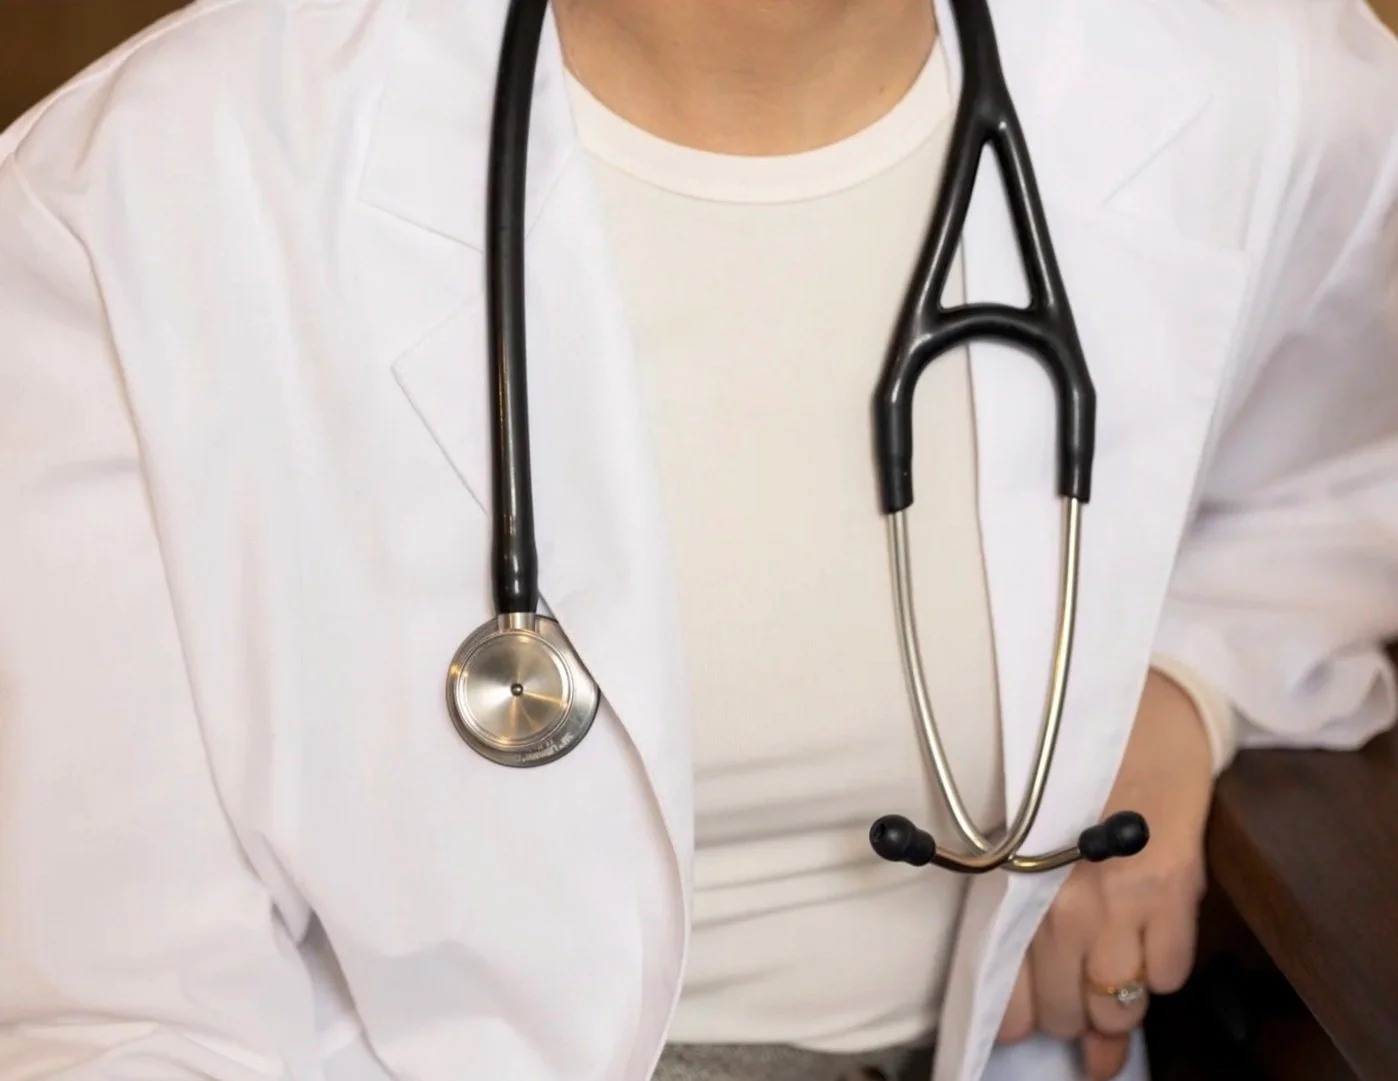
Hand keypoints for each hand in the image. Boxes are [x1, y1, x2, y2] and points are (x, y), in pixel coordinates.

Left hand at [996, 668, 1215, 1078]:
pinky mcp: (1176, 888)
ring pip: (1120, 1003)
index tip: (1019, 1029)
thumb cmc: (1068, 762)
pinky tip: (1149, 946)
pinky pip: (1170, 974)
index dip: (1018, 1021)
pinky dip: (1159, 972)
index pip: (1012, 990)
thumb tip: (1007, 966)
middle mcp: (1064, 900)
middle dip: (1068, 1013)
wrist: (1143, 709)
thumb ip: (1011, 893)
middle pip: (1068, 1007)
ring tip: (1111, 991)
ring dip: (1114, 1007)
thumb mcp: (1019, 825)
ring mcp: (1123, 898)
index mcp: (1015, 883)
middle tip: (1070, 999)